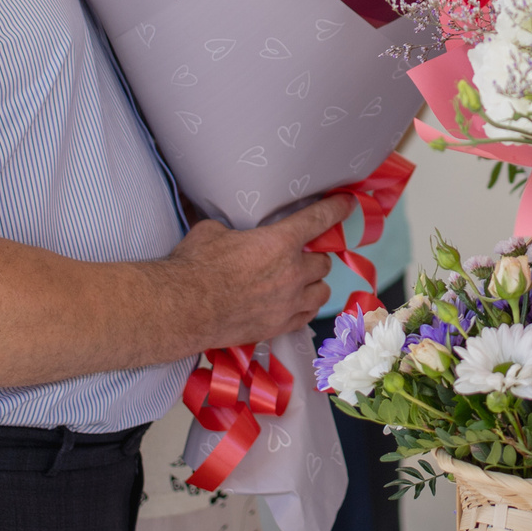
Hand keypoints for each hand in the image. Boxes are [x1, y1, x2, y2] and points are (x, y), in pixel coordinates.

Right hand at [160, 197, 348, 346]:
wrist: (183, 309)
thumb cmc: (194, 266)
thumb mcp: (212, 232)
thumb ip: (233, 232)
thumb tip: (229, 233)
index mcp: (278, 242)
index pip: (318, 219)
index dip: (336, 209)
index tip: (348, 204)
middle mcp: (291, 273)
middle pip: (323, 263)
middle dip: (314, 258)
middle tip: (301, 257)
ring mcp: (287, 303)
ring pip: (321, 292)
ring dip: (314, 285)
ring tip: (301, 283)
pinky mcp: (278, 327)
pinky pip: (306, 317)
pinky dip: (304, 308)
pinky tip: (294, 305)